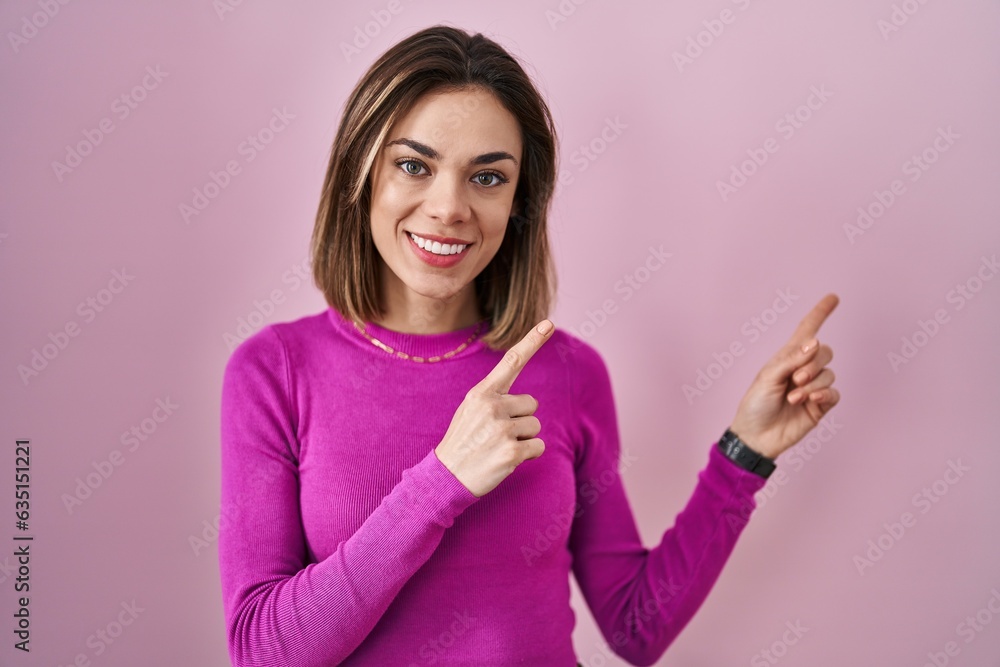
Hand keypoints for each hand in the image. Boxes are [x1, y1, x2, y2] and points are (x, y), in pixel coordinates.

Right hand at [434, 319, 553, 496]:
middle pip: (532, 405)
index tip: (549, 323)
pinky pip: (538, 447)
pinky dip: (528, 456)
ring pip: (536, 427)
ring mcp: (501, 429)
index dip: (532, 341)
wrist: (444, 478)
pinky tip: (506, 461)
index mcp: (481, 393)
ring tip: (498, 448)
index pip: (512, 361)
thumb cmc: (463, 443)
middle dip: (521, 420)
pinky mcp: (511, 452)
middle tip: (496, 435)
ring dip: (523, 440)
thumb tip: (527, 400)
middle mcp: (492, 406)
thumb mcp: (470, 411)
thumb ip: (495, 399)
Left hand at [729, 293, 840, 459]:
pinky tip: (810, 401)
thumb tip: (815, 343)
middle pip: (825, 352)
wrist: (756, 436)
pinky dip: (823, 394)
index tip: (833, 297)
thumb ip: (790, 360)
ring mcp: (814, 387)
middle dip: (813, 363)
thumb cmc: (756, 405)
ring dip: (812, 384)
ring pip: (829, 373)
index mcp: (787, 358)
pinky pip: (834, 393)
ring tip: (793, 397)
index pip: (807, 331)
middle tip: (796, 379)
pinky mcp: (821, 406)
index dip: (820, 313)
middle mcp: (803, 369)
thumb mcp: (767, 377)